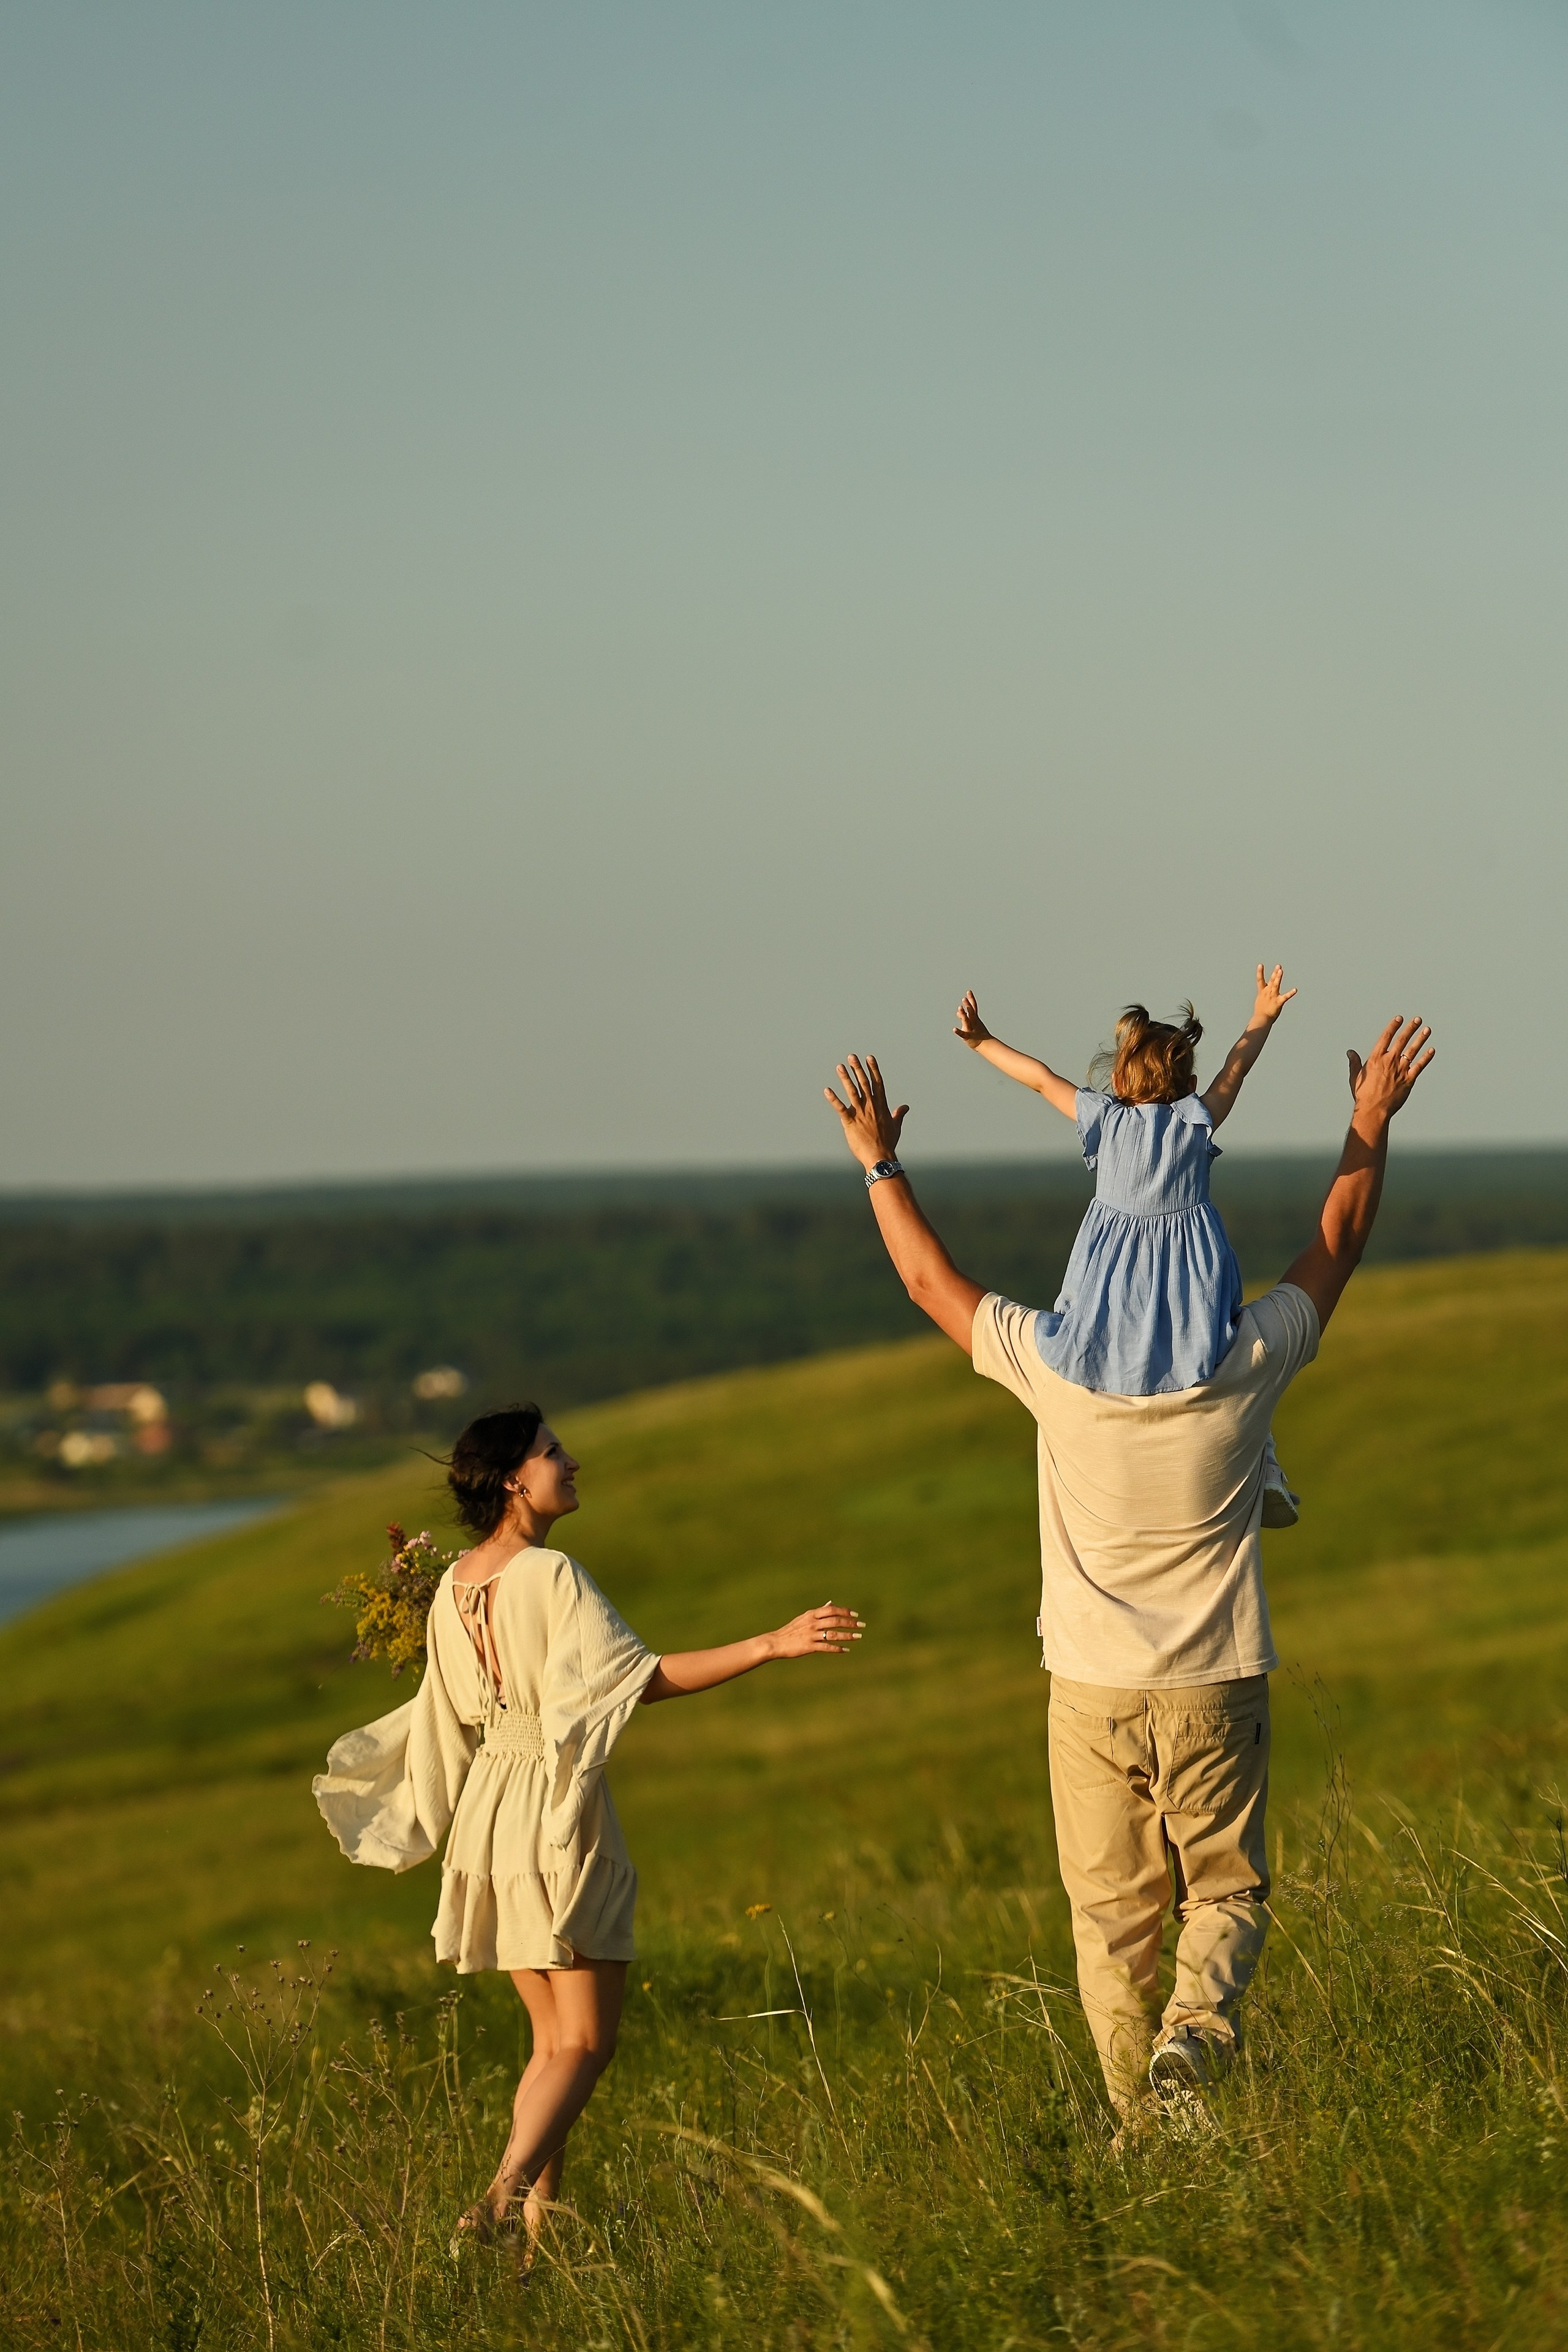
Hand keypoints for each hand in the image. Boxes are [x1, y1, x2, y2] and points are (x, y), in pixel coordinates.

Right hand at [769, 1602, 864, 1659]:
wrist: (776, 1642)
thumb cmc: (792, 1629)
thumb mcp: (804, 1617)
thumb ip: (818, 1611)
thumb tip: (831, 1603)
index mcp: (811, 1614)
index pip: (832, 1610)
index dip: (845, 1612)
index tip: (855, 1615)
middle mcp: (812, 1623)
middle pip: (835, 1621)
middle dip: (850, 1623)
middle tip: (861, 1626)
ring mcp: (811, 1635)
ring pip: (833, 1634)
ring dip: (847, 1635)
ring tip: (858, 1637)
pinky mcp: (809, 1646)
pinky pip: (826, 1647)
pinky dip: (837, 1649)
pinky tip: (845, 1650)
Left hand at [824, 1053, 907, 1170]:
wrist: (880, 1157)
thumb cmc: (888, 1143)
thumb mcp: (896, 1126)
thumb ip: (899, 1114)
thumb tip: (906, 1107)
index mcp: (881, 1106)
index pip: (877, 1083)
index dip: (873, 1069)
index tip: (869, 1057)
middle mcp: (871, 1106)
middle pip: (864, 1083)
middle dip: (858, 1068)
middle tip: (851, 1056)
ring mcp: (860, 1113)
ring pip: (852, 1091)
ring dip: (845, 1078)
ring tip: (839, 1067)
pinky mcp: (850, 1122)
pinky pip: (840, 1108)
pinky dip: (833, 1099)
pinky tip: (827, 1090)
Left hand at [953, 990, 991, 1048]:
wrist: (984, 1043)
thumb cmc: (976, 1032)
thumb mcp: (970, 1022)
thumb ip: (963, 1016)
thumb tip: (958, 1012)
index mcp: (974, 1018)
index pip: (973, 1006)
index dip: (971, 999)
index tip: (968, 991)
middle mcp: (973, 1022)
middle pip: (971, 1012)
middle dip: (968, 1005)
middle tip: (964, 999)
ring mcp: (970, 1028)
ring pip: (967, 1020)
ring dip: (963, 1014)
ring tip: (959, 1008)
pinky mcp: (967, 1036)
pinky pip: (963, 1034)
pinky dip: (959, 1031)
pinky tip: (954, 1029)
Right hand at [1251, 963, 1297, 1025]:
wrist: (1261, 1019)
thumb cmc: (1260, 1013)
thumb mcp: (1260, 1002)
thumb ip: (1263, 996)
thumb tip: (1264, 993)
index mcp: (1262, 992)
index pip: (1260, 980)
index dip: (1259, 972)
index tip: (1260, 965)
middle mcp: (1267, 992)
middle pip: (1271, 980)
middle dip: (1275, 973)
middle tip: (1279, 966)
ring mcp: (1273, 996)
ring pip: (1275, 985)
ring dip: (1278, 977)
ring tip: (1281, 971)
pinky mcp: (1278, 1002)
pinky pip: (1285, 997)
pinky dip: (1290, 993)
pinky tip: (1295, 989)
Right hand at [1347, 1015, 1433, 1125]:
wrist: (1374, 1110)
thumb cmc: (1363, 1095)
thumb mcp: (1356, 1077)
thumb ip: (1354, 1063)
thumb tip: (1350, 1052)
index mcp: (1375, 1059)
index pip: (1386, 1037)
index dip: (1393, 1026)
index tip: (1399, 1018)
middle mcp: (1389, 1061)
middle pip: (1401, 1040)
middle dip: (1410, 1028)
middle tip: (1417, 1019)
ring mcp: (1400, 1070)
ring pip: (1412, 1050)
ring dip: (1420, 1039)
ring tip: (1427, 1030)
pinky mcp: (1409, 1080)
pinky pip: (1419, 1066)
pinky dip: (1426, 1057)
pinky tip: (1431, 1050)